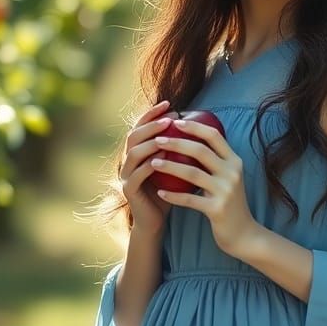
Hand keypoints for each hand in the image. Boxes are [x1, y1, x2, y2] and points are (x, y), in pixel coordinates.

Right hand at [120, 100, 180, 235]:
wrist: (157, 221)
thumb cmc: (170, 191)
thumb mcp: (176, 167)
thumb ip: (180, 148)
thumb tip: (201, 125)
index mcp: (137, 152)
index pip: (141, 126)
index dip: (152, 113)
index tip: (170, 104)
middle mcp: (127, 161)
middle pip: (133, 136)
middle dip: (151, 125)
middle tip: (169, 119)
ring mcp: (125, 176)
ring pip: (133, 153)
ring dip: (150, 143)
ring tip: (167, 136)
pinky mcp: (128, 190)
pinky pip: (137, 175)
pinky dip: (149, 165)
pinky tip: (162, 159)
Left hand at [150, 117, 259, 257]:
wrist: (244, 235)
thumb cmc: (229, 204)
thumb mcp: (228, 179)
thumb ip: (215, 162)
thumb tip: (191, 140)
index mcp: (234, 161)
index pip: (214, 136)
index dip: (194, 126)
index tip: (175, 121)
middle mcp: (232, 173)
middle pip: (201, 151)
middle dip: (176, 143)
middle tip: (157, 140)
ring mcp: (226, 191)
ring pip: (192, 173)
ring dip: (170, 166)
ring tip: (153, 163)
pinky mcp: (217, 209)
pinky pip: (190, 199)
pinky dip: (173, 195)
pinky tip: (160, 192)